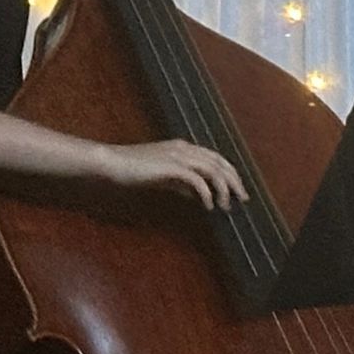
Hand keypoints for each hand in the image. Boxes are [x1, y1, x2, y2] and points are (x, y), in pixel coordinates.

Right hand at [88, 137, 248, 209]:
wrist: (111, 163)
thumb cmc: (132, 170)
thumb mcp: (162, 177)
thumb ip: (180, 183)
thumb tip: (197, 195)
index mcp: (183, 147)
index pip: (215, 157)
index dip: (230, 172)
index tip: (238, 189)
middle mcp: (184, 148)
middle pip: (219, 162)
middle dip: (234, 181)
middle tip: (243, 199)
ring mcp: (177, 156)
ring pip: (212, 169)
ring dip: (223, 188)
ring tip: (227, 206)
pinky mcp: (170, 167)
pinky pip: (197, 180)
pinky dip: (206, 193)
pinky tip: (208, 206)